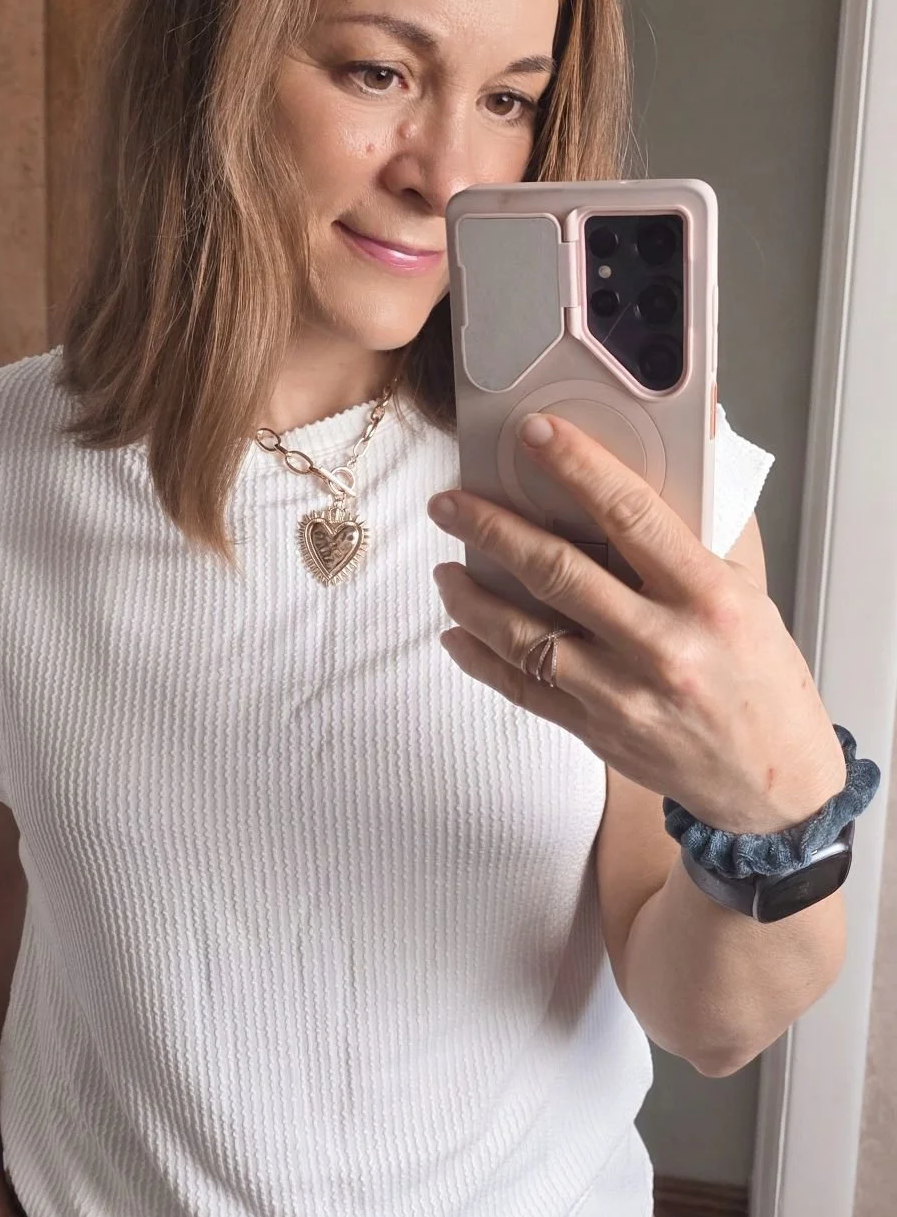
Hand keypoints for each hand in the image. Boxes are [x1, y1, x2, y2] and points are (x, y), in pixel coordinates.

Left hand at [427, 412, 844, 834]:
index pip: (632, 514)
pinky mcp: (596, 733)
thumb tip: (692, 439)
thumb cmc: (762, 678)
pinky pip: (521, 690)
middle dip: (491, 528)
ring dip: (472, 597)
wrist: (772, 782)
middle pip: (558, 571)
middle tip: (450, 503)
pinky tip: (455, 633)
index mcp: (708, 598)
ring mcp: (623, 695)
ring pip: (524, 634)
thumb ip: (704, 527)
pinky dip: (479, 659)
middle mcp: (662, 645)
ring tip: (445, 569)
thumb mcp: (749, 593)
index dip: (577, 467)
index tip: (534, 433)